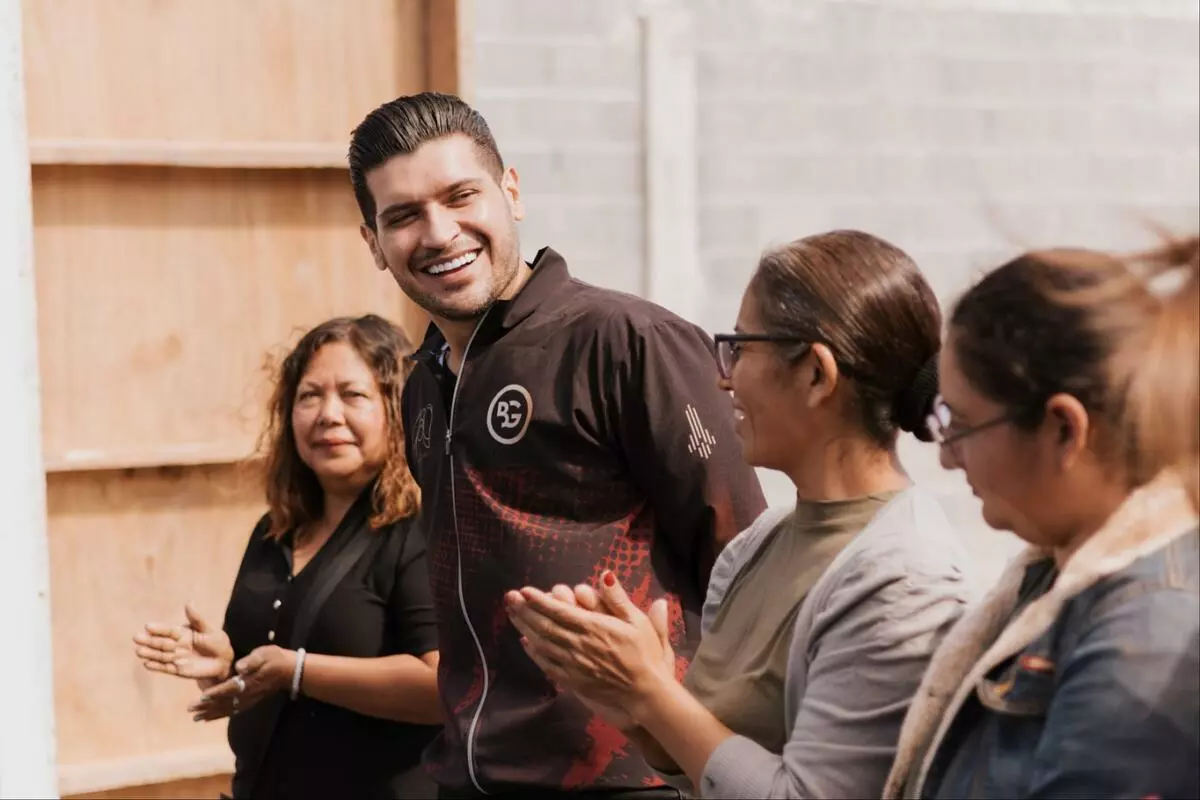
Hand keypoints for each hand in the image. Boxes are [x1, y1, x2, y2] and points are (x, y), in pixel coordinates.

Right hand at [134, 604, 233, 689]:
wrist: (223, 661)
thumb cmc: (217, 642)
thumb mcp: (209, 630)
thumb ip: (197, 619)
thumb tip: (189, 602)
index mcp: (183, 633)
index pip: (169, 630)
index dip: (159, 629)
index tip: (148, 626)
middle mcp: (176, 645)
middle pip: (161, 643)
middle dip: (149, 640)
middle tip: (136, 637)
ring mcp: (176, 657)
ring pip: (161, 655)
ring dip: (150, 653)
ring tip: (138, 651)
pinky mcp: (177, 670)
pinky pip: (165, 668)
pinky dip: (156, 666)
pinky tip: (146, 664)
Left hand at [189, 645, 295, 721]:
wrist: (290, 670)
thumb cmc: (275, 658)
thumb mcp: (264, 654)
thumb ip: (252, 660)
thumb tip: (239, 667)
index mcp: (250, 682)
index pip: (229, 688)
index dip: (215, 693)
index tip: (201, 698)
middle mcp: (248, 694)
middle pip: (225, 702)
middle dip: (207, 707)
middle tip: (190, 710)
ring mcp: (249, 700)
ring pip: (227, 709)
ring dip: (212, 714)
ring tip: (197, 718)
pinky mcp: (250, 701)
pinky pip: (233, 711)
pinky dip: (221, 715)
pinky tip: (212, 717)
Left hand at [506, 571, 674, 724]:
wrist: (644, 692)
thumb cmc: (644, 654)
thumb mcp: (638, 621)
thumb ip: (619, 598)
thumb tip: (605, 574)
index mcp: (593, 628)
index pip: (560, 611)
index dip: (540, 601)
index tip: (524, 591)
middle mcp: (579, 645)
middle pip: (545, 626)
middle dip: (525, 610)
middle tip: (509, 598)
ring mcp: (573, 664)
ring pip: (542, 643)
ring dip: (524, 628)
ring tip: (511, 614)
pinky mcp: (572, 680)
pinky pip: (548, 664)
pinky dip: (534, 653)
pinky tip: (525, 643)